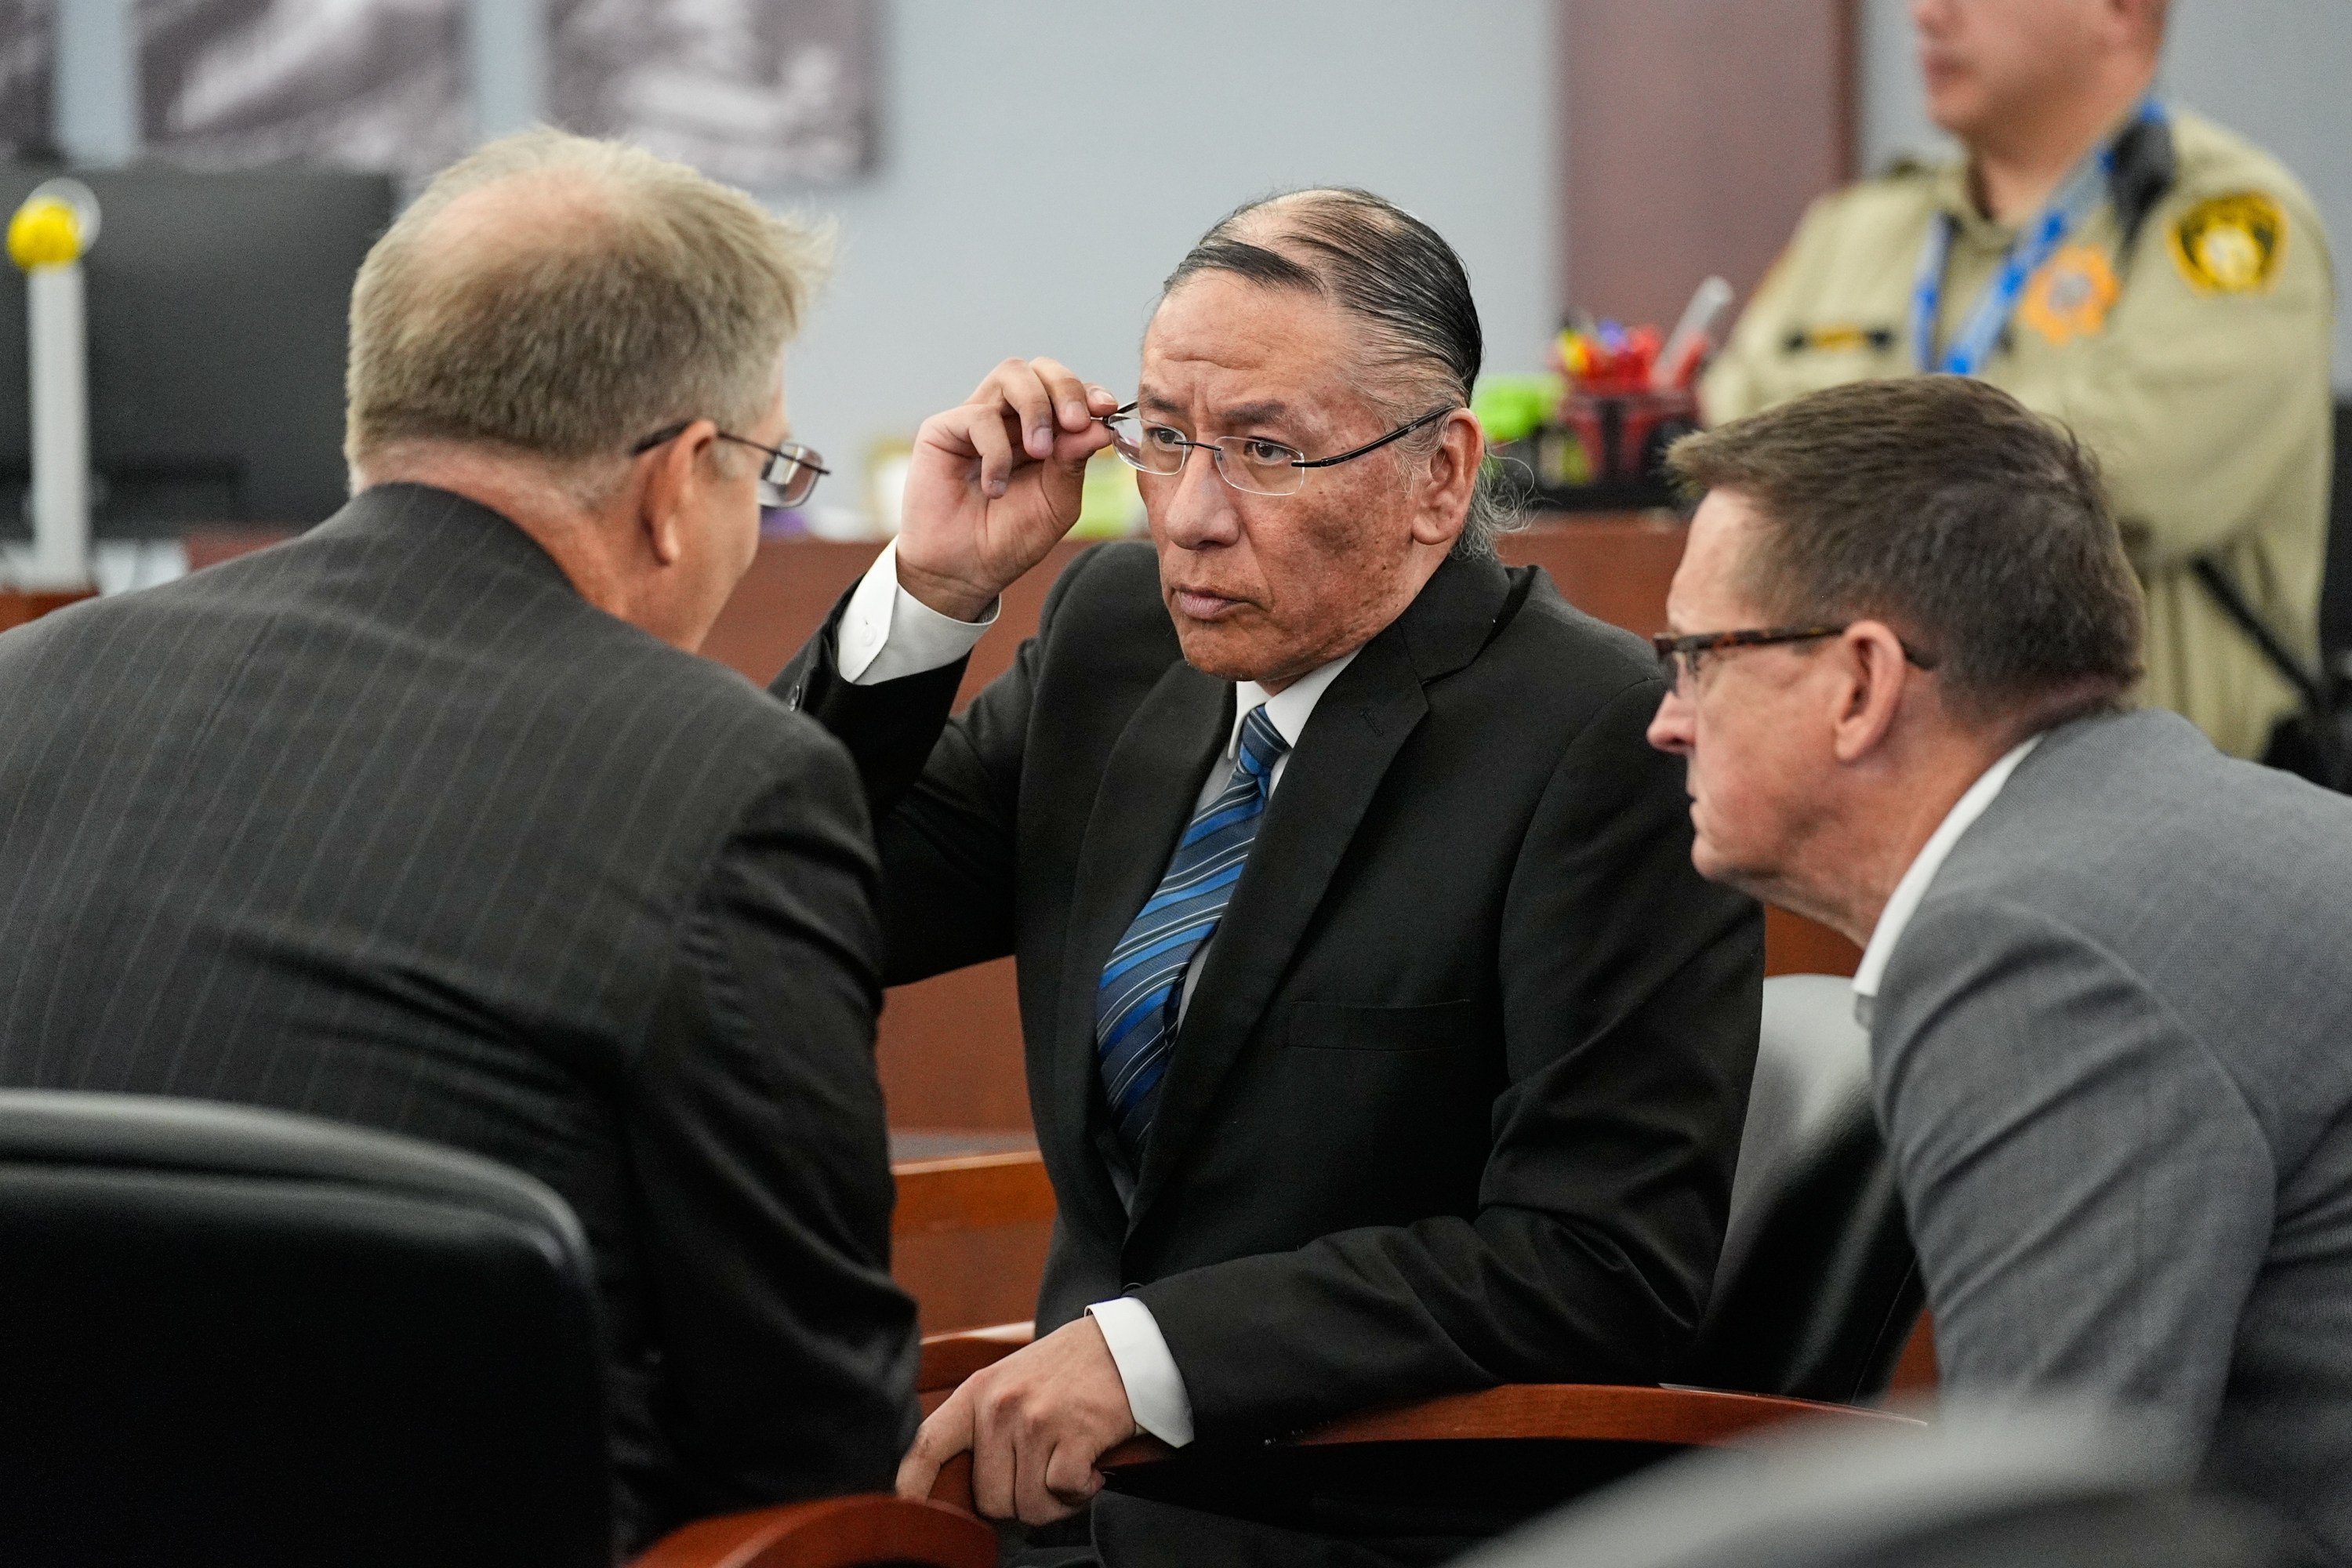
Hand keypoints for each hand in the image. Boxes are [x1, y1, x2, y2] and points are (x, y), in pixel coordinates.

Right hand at [895, 358, 1118, 621]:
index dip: (1089, 392)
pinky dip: (996, 451)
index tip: (1106, 408)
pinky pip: (979, 416)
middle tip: (1075, 422)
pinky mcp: (944, 429)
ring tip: (1039, 452)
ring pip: (1012, 374)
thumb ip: (1075, 463)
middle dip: (1065, 389)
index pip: (1068, 392)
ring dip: (1035, 407)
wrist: (964, 571)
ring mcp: (977, 418)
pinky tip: (995, 487)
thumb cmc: (1010, 538)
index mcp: (1043, 431)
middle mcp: (1010, 417)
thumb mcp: (1056, 503)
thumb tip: (1099, 427)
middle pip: (1041, 370)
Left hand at [895, 1315, 1138, 1524]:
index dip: (907, 1484)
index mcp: (978, 1393)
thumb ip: (985, 1425)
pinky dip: (1081, 1492)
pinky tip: (1091, 1467)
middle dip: (1021, 1501)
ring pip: (1029, 1505)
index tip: (901, 1510)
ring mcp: (1036, 1420)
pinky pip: (1064, 1493)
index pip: (926, 1445)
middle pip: (990, 1499)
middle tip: (1045, 1476)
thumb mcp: (1011, 1382)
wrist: (1125, 1346)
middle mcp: (1000, 1406)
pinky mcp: (1074, 1433)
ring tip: (1070, 1467)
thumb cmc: (1067, 1371)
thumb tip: (967, 1490)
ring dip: (1055, 1500)